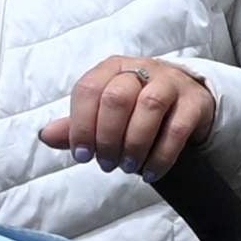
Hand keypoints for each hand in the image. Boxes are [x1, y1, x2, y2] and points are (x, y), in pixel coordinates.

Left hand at [41, 55, 216, 178]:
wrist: (186, 103)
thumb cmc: (137, 109)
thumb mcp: (103, 115)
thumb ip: (77, 126)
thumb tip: (45, 136)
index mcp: (112, 68)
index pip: (88, 89)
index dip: (81, 125)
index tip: (82, 155)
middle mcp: (142, 68)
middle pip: (117, 97)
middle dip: (107, 137)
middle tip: (107, 164)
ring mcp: (171, 82)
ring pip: (149, 106)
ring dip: (134, 144)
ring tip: (128, 168)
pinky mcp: (195, 101)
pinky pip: (177, 128)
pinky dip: (161, 155)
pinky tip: (151, 172)